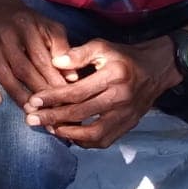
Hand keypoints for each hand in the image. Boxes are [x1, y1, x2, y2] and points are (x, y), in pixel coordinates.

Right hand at [0, 0, 70, 107]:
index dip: (52, 78)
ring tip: (30, 111)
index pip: (41, 58)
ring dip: (16, 94)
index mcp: (27, 28)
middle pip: (22, 68)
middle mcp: (7, 37)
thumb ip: (63, 49)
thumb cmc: (30, 22)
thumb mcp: (50, 27)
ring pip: (3, 74)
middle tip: (51, 110)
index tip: (65, 96)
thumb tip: (72, 77)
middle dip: (38, 90)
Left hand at [21, 37, 177, 147]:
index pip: (78, 92)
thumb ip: (78, 54)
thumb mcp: (103, 46)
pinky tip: (68, 135)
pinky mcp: (128, 125)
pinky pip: (104, 140)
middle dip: (52, 118)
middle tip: (31, 119)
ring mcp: (126, 115)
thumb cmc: (124, 57)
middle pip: (81, 114)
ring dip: (68, 134)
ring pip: (94, 133)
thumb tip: (55, 63)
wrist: (156, 69)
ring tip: (48, 128)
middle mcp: (121, 98)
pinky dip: (84, 142)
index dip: (53, 98)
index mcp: (114, 76)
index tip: (33, 101)